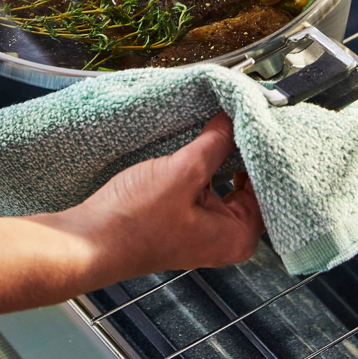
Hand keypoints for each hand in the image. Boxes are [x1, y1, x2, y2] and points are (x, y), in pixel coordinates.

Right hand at [0, 113, 263, 326]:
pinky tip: (197, 143)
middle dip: (242, 152)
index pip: (269, 188)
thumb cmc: (134, 220)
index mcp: (238, 237)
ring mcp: (202, 232)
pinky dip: (203, 167)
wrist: (89, 242)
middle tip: (240, 116)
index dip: (263, 153)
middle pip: (249, 186)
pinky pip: (204, 189)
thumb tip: (233, 120)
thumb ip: (214, 144)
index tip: (259, 121)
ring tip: (220, 124)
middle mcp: (225, 239)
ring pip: (224, 185)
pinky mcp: (180, 222)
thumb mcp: (181, 173)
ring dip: (220, 157)